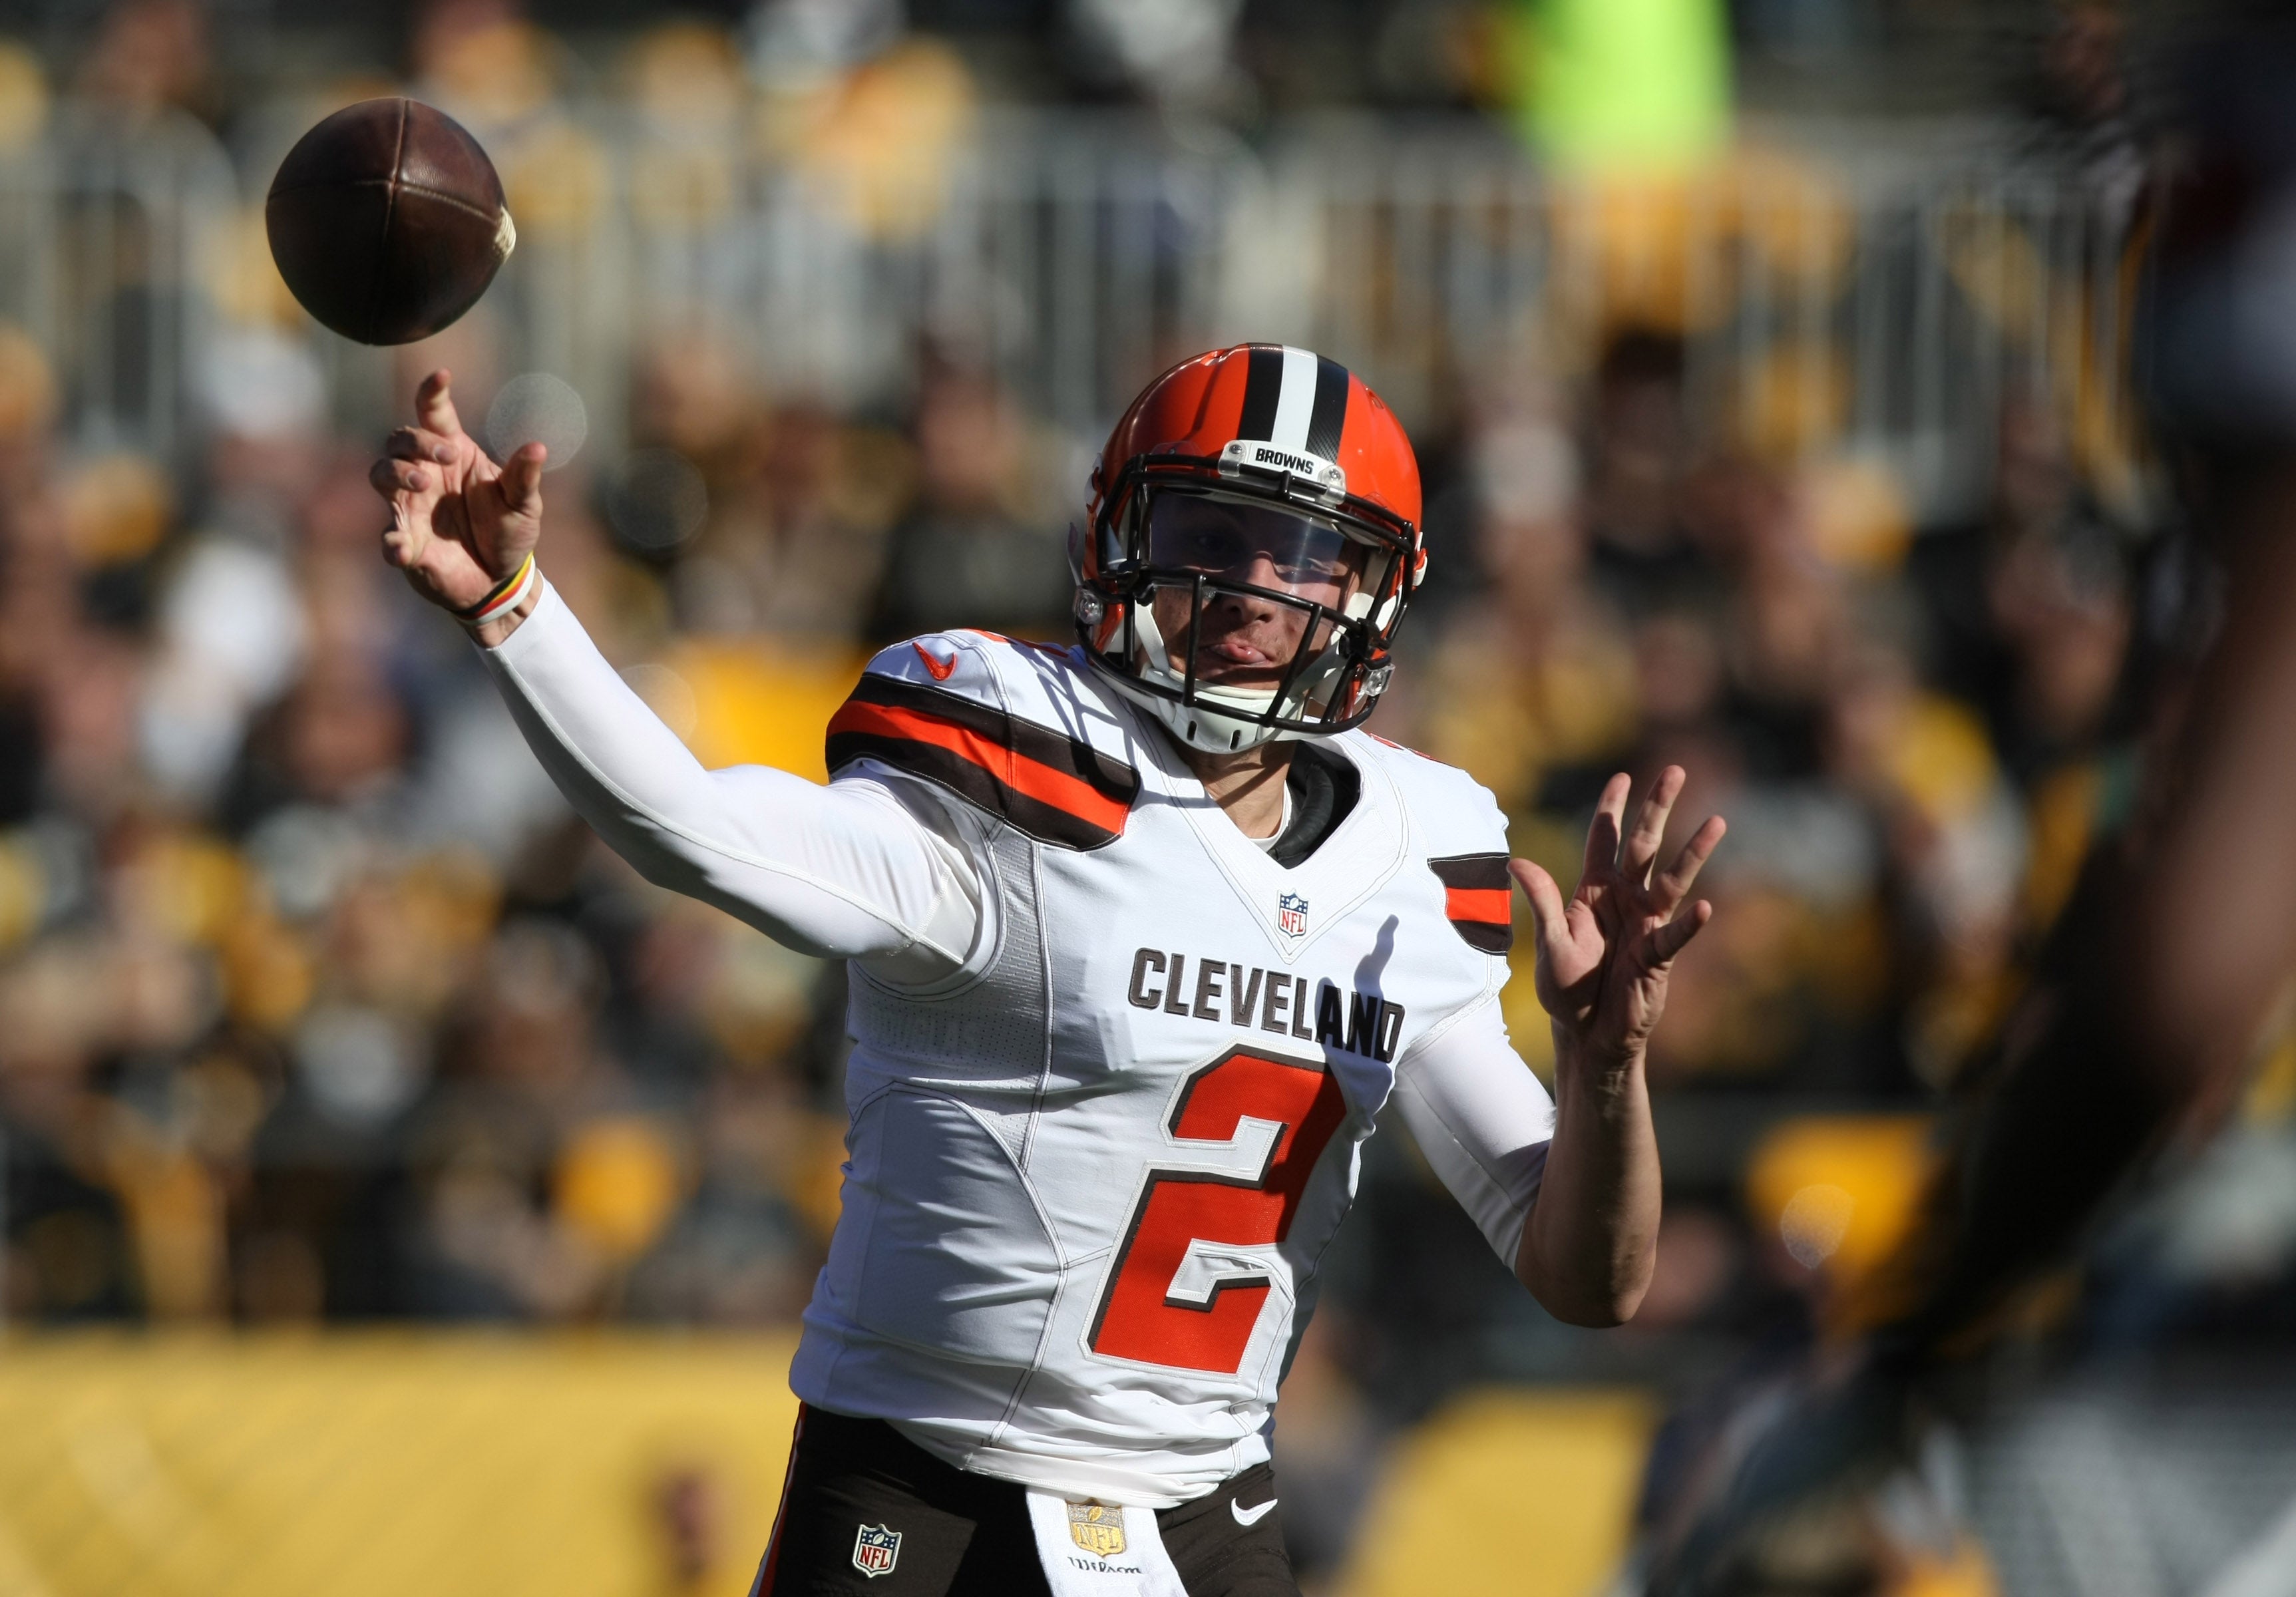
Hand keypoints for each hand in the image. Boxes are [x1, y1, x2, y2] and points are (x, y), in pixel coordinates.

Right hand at [370, 369, 545, 635]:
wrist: (500, 580)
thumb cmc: (509, 532)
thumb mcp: (523, 504)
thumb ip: (524, 477)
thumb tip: (537, 447)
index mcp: (454, 454)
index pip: (434, 414)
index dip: (432, 392)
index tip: (442, 375)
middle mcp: (426, 473)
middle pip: (399, 440)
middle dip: (416, 442)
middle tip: (445, 455)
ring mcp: (410, 506)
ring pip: (380, 474)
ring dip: (396, 474)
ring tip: (423, 486)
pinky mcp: (405, 540)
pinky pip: (389, 535)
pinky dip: (392, 542)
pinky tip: (401, 550)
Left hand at [1513, 766, 1724, 1075]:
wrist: (1586, 1034)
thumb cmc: (1566, 989)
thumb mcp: (1549, 944)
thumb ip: (1543, 902)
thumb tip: (1517, 861)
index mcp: (1594, 891)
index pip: (1603, 839)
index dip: (1612, 808)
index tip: (1623, 775)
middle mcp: (1624, 899)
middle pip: (1644, 845)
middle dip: (1658, 808)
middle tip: (1675, 770)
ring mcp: (1645, 924)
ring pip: (1672, 880)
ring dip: (1693, 852)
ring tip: (1716, 822)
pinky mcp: (1658, 955)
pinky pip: (1675, 936)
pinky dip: (1689, 925)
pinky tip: (1705, 909)